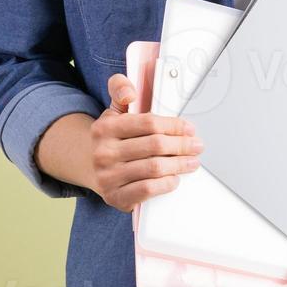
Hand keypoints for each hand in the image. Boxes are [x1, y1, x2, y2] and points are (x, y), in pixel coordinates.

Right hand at [88, 72, 203, 212]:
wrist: (90, 168)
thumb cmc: (111, 139)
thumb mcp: (113, 111)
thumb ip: (120, 90)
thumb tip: (130, 92)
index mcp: (105, 128)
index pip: (148, 123)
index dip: (174, 125)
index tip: (189, 128)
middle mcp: (104, 152)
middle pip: (155, 145)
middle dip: (181, 145)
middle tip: (196, 146)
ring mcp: (108, 177)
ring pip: (154, 168)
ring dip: (179, 164)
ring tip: (191, 162)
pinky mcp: (115, 197)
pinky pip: (147, 189)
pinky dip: (166, 183)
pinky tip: (174, 178)